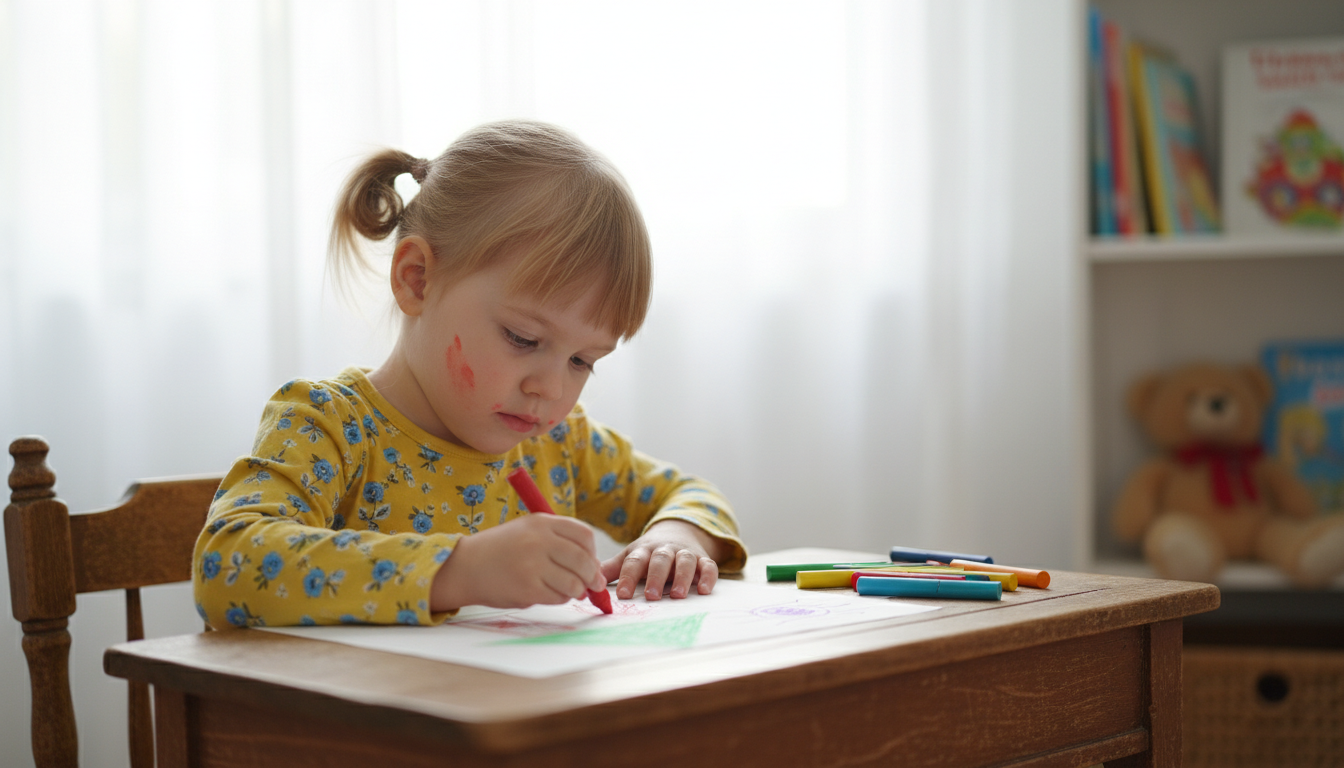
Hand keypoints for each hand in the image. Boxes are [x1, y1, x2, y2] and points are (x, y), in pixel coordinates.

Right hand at [430, 514, 605, 610]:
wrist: (465, 566)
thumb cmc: (501, 550)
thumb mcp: (528, 531)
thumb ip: (559, 542)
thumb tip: (594, 569)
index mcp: (541, 523)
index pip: (584, 535)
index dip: (592, 551)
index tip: (591, 562)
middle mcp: (538, 541)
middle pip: (583, 560)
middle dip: (592, 576)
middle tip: (592, 584)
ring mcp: (532, 565)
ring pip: (574, 583)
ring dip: (576, 590)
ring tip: (568, 590)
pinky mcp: (527, 589)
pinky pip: (558, 598)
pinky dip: (559, 599)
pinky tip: (548, 593)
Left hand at [601, 519, 724, 600]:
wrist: (677, 532)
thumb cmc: (648, 552)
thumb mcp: (629, 556)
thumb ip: (610, 570)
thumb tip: (586, 581)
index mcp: (643, 550)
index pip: (633, 562)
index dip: (628, 577)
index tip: (622, 594)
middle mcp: (664, 550)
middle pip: (660, 560)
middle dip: (656, 577)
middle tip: (652, 596)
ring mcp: (684, 553)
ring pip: (685, 561)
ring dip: (683, 577)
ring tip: (678, 595)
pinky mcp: (703, 559)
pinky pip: (708, 566)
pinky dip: (708, 577)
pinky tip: (705, 590)